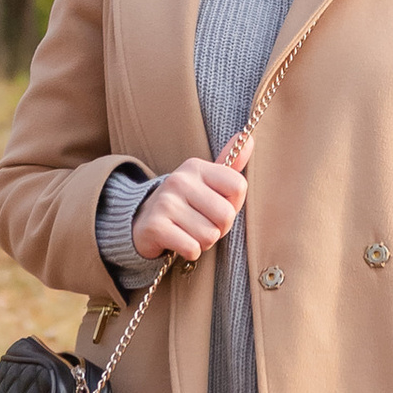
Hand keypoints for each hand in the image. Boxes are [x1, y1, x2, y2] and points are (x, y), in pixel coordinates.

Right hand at [129, 136, 251, 264]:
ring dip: (203, 241)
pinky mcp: (156, 226)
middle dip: (220, 228)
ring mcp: (166, 203)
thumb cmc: (184, 203)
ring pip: (210, 235)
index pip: (238, 186)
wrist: (142, 221)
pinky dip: (191, 252)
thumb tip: (250, 140)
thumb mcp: (205, 181)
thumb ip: (229, 164)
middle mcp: (180, 180)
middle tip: (203, 224)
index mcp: (196, 167)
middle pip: (226, 215)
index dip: (234, 204)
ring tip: (189, 232)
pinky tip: (179, 242)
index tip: (217, 206)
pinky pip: (192, 248)